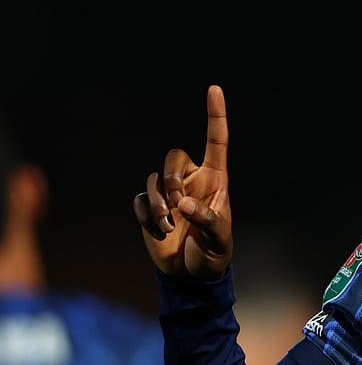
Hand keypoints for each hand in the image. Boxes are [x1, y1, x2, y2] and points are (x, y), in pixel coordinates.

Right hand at [132, 85, 232, 279]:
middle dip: (171, 178)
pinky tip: (158, 233)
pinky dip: (145, 216)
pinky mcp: (149, 208)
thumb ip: (206, 221)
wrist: (192, 275)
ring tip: (169, 226)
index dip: (215, 116)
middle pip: (174, 157)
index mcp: (215, 180)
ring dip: (158, 204)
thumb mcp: (219, 240)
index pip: (216, 142)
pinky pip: (139, 200)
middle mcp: (191, 181)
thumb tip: (183, 204)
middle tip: (177, 204)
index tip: (214, 89)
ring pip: (153, 181)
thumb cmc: (213, 253)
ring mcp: (168, 194)